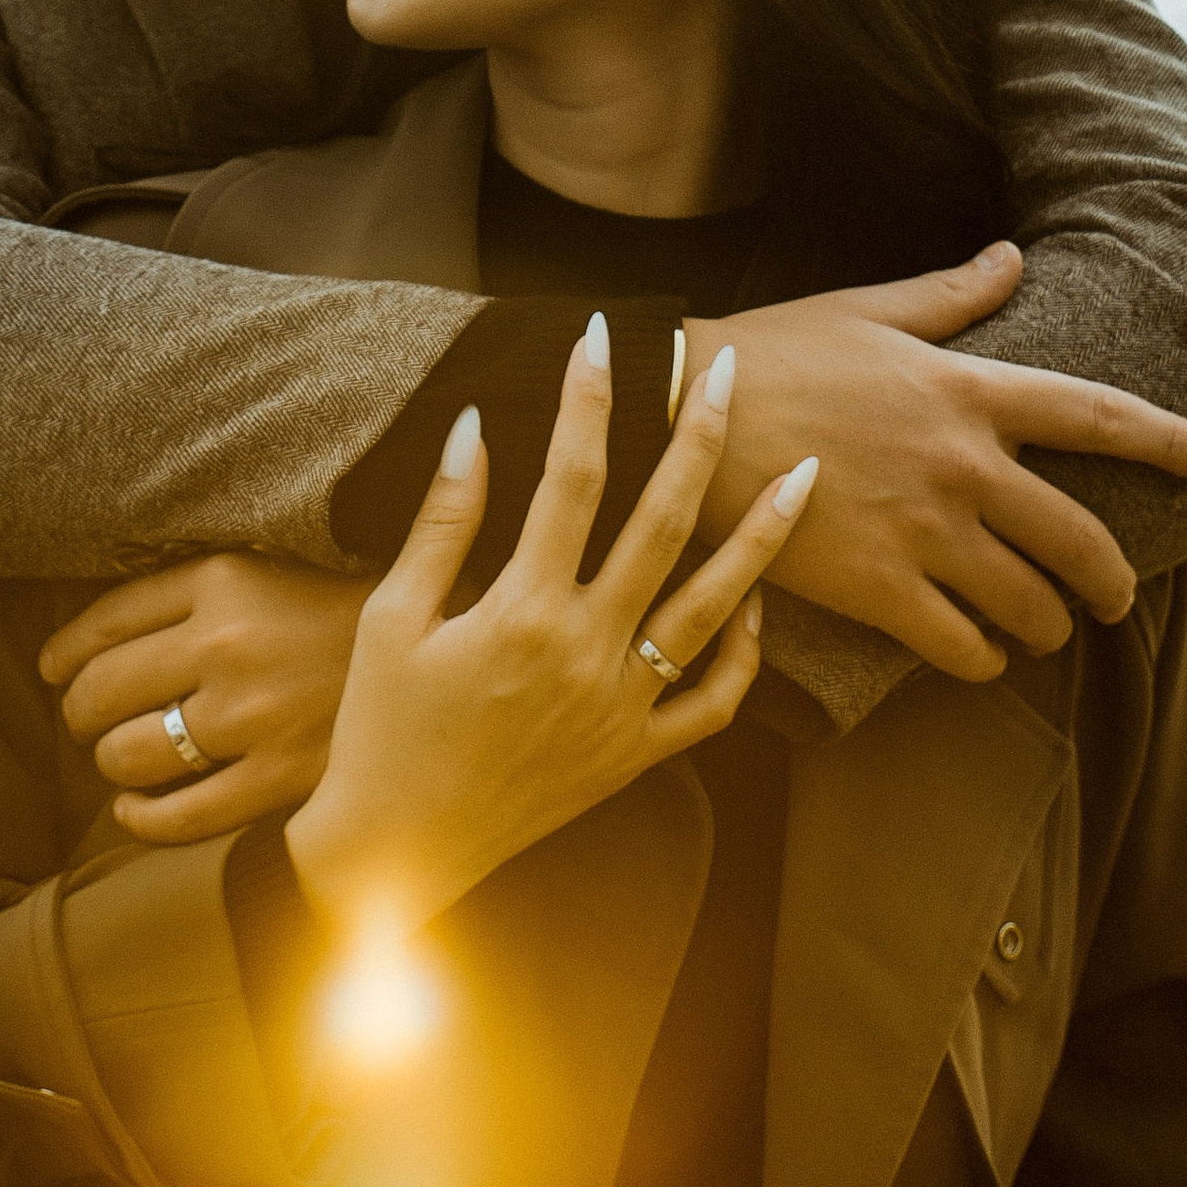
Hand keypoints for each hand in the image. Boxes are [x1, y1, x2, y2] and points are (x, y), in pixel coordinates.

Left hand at [39, 553, 372, 846]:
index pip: (105, 620)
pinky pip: (177, 817)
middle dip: (77, 709)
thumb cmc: (348, 608)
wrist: (448, 652)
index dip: (64, 650)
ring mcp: (251, 718)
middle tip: (83, 715)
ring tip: (115, 754)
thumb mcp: (269, 568)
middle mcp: (227, 647)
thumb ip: (192, 590)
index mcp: (224, 580)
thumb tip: (97, 630)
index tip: (53, 667)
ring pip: (129, 754)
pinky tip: (132, 807)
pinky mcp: (279, 779)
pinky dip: (139, 817)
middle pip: (102, 689)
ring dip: (108, 759)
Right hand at [285, 324, 814, 935]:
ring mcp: (621, 709)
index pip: (571, 477)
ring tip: (807, 476)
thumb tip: (474, 425)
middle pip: (665, 524)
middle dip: (700, 438)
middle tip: (728, 371)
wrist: (394, 852)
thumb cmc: (379, 728)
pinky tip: (756, 602)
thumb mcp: (392, 616)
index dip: (590, 398)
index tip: (605, 334)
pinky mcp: (634, 756)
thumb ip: (442, 521)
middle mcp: (587, 654)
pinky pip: (712, 704)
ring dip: (764, 536)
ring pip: (715, 609)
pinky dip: (744, 653)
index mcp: (522, 611)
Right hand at [683, 241, 1186, 680]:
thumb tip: (1014, 258)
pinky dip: (979, 659)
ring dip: (1045, 627)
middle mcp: (964, 464)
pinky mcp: (877, 587)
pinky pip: (958, 646)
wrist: (683, 418)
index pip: (1097, 414)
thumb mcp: (866, 311)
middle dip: (1112, 582)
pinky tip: (972, 655)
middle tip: (1115, 600)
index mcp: (968, 390)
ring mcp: (924, 530)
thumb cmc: (771, 355)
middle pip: (1081, 540)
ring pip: (1028, 605)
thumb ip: (952, 297)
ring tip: (1037, 631)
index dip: (1168, 439)